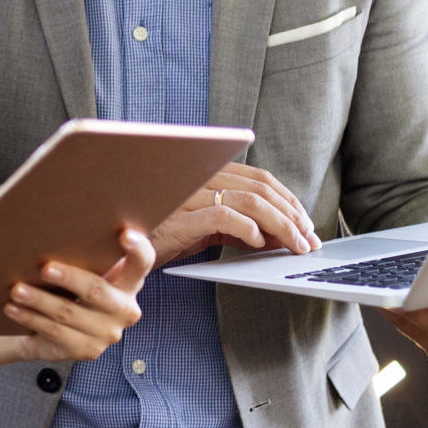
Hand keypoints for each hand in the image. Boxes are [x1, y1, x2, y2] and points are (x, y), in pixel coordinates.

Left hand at [4, 229, 152, 361]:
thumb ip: (84, 255)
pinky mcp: (88, 350)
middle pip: (97, 290)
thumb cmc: (68, 291)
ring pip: (69, 313)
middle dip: (69, 278)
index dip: (138, 249)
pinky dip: (31, 318)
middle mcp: (125, 309)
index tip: (125, 234)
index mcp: (130, 283)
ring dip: (39, 300)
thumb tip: (53, 229)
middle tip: (45, 268)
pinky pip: (55, 332)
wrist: (52, 333)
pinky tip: (13, 309)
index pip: (142, 263)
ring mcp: (108, 333)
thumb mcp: (82, 272)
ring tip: (17, 290)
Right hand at [149, 162, 321, 264]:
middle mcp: (196, 178)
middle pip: (259, 188)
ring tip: (294, 244)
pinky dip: (247, 228)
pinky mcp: (178, 218)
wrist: (119, 252)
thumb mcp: (204, 229)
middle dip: (292, 214)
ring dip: (280, 225)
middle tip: (308, 239)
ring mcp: (187, 196)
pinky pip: (223, 216)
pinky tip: (258, 243)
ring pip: (249, 201)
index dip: (287, 198)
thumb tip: (278, 234)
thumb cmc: (159, 238)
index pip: (258, 177)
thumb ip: (237, 225)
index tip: (305, 223)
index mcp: (203, 174)